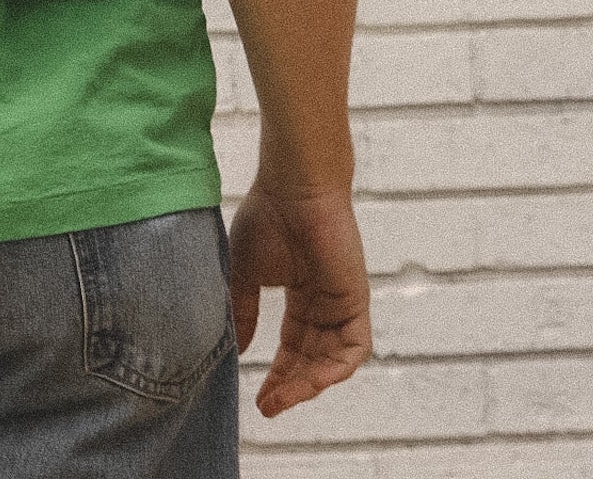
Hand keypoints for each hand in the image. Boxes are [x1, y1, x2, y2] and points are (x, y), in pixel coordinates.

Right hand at [227, 179, 371, 417]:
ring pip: (331, 360)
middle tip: (269, 406)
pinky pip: (354, 347)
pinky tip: (314, 381)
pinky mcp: (355, 299)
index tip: (259, 398)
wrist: (292, 186)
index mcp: (301, 293)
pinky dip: (336, 369)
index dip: (278, 374)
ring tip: (282, 398)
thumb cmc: (267, 216)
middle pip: (311, 359)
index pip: (294, 347)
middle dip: (291, 386)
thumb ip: (243, 312)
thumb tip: (237, 351)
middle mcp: (324, 303)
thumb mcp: (245, 272)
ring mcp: (341, 302)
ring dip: (309, 383)